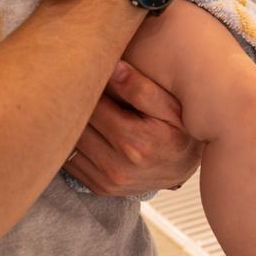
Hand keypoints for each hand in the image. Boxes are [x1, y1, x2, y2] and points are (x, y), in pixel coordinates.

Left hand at [64, 60, 201, 195]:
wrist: (183, 168)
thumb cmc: (179, 130)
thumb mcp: (170, 106)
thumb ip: (142, 87)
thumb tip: (114, 67)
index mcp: (134, 142)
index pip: (93, 107)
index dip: (91, 87)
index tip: (95, 75)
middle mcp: (117, 166)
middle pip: (79, 126)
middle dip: (80, 105)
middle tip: (87, 89)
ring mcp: (107, 180)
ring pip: (72, 144)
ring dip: (75, 125)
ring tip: (88, 109)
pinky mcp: (100, 188)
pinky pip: (72, 162)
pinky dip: (75, 145)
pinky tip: (90, 131)